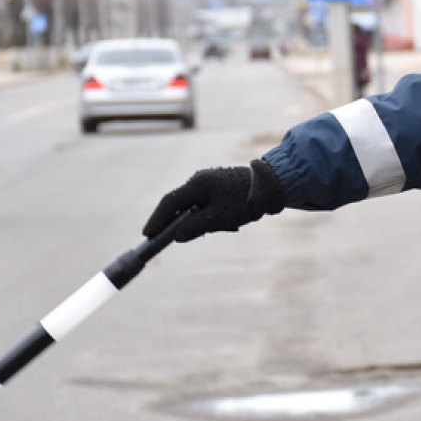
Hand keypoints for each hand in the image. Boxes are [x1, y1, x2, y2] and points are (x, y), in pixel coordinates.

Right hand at [144, 159, 282, 242]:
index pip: (170, 202)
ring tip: (203, 231)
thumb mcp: (219, 218)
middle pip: (178, 204)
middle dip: (173, 223)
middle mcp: (200, 180)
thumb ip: (195, 227)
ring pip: (192, 206)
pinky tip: (218, 224)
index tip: (147, 234)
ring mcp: (209, 183)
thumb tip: (176, 236)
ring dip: (192, 221)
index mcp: (197, 184)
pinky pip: (204, 205)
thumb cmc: (245, 201)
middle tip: (162, 239)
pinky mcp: (218, 188)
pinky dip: (204, 217)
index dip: (157, 219)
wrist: (272, 186)